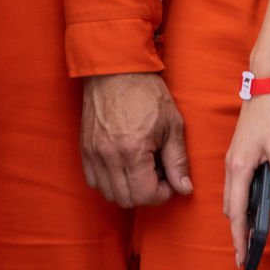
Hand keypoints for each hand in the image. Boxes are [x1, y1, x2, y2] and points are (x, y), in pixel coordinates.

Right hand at [80, 72, 192, 207]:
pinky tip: (123, 165)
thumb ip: (177, 160)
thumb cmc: (147, 93)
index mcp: (133, 150)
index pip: (145, 195)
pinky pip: (93, 180)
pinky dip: (109, 181)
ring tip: (140, 168)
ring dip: (127, 189)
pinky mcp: (84, 148)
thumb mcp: (172, 125)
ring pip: (108, 193)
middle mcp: (109, 156)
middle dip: (146, 193)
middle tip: (157, 173)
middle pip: (126, 199)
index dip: (162, 193)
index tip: (169, 179)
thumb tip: (184, 188)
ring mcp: (93, 153)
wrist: (115, 70)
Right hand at [223, 92, 269, 269]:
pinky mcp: (237, 154)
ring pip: (233, 197)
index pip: (236, 212)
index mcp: (239, 168)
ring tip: (264, 227)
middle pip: (231, 208)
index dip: (239, 237)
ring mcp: (232, 160)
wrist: (265, 84)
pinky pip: (237, 186)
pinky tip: (261, 202)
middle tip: (257, 247)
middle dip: (241, 230)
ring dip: (245, 215)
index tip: (242, 257)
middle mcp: (231, 167)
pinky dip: (245, 200)